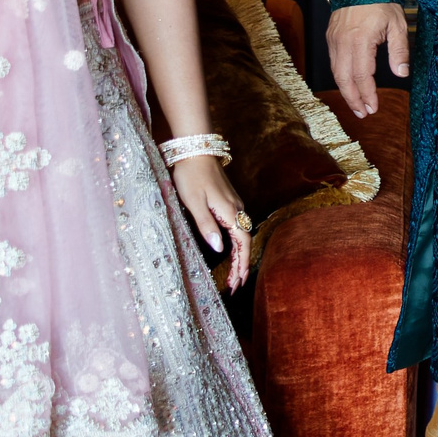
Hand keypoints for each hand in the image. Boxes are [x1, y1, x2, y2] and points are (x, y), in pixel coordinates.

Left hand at [171, 154, 253, 290]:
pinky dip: (237, 243)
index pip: (242, 244)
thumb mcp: (194, 203)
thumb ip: (206, 226)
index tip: (236, 283)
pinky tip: (231, 249)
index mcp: (230, 212)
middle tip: (236, 286)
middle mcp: (237, 209)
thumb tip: (218, 249)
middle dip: (242, 265)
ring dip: (240, 255)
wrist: (196, 150)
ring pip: (243, 235)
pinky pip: (239, 227)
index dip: (240, 265)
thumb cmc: (191, 176)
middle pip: (245, 242)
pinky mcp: (229, 201)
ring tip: (234, 273)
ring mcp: (235, 205)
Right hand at [326, 2, 407, 118]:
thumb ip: (399, 51)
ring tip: (357, 105)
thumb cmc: (381, 1)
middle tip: (363, 114)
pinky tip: (350, 85)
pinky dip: (341, 77)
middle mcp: (342, 42)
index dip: (367, 95)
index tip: (374, 107)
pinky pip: (333, 62)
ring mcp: (333, 39)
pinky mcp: (330, 36)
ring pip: (336, 72)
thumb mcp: (398, 25)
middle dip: (353, 99)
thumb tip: (402, 74)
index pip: (362, 76)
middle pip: (344, 79)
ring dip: (346, 91)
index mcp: (360, 40)